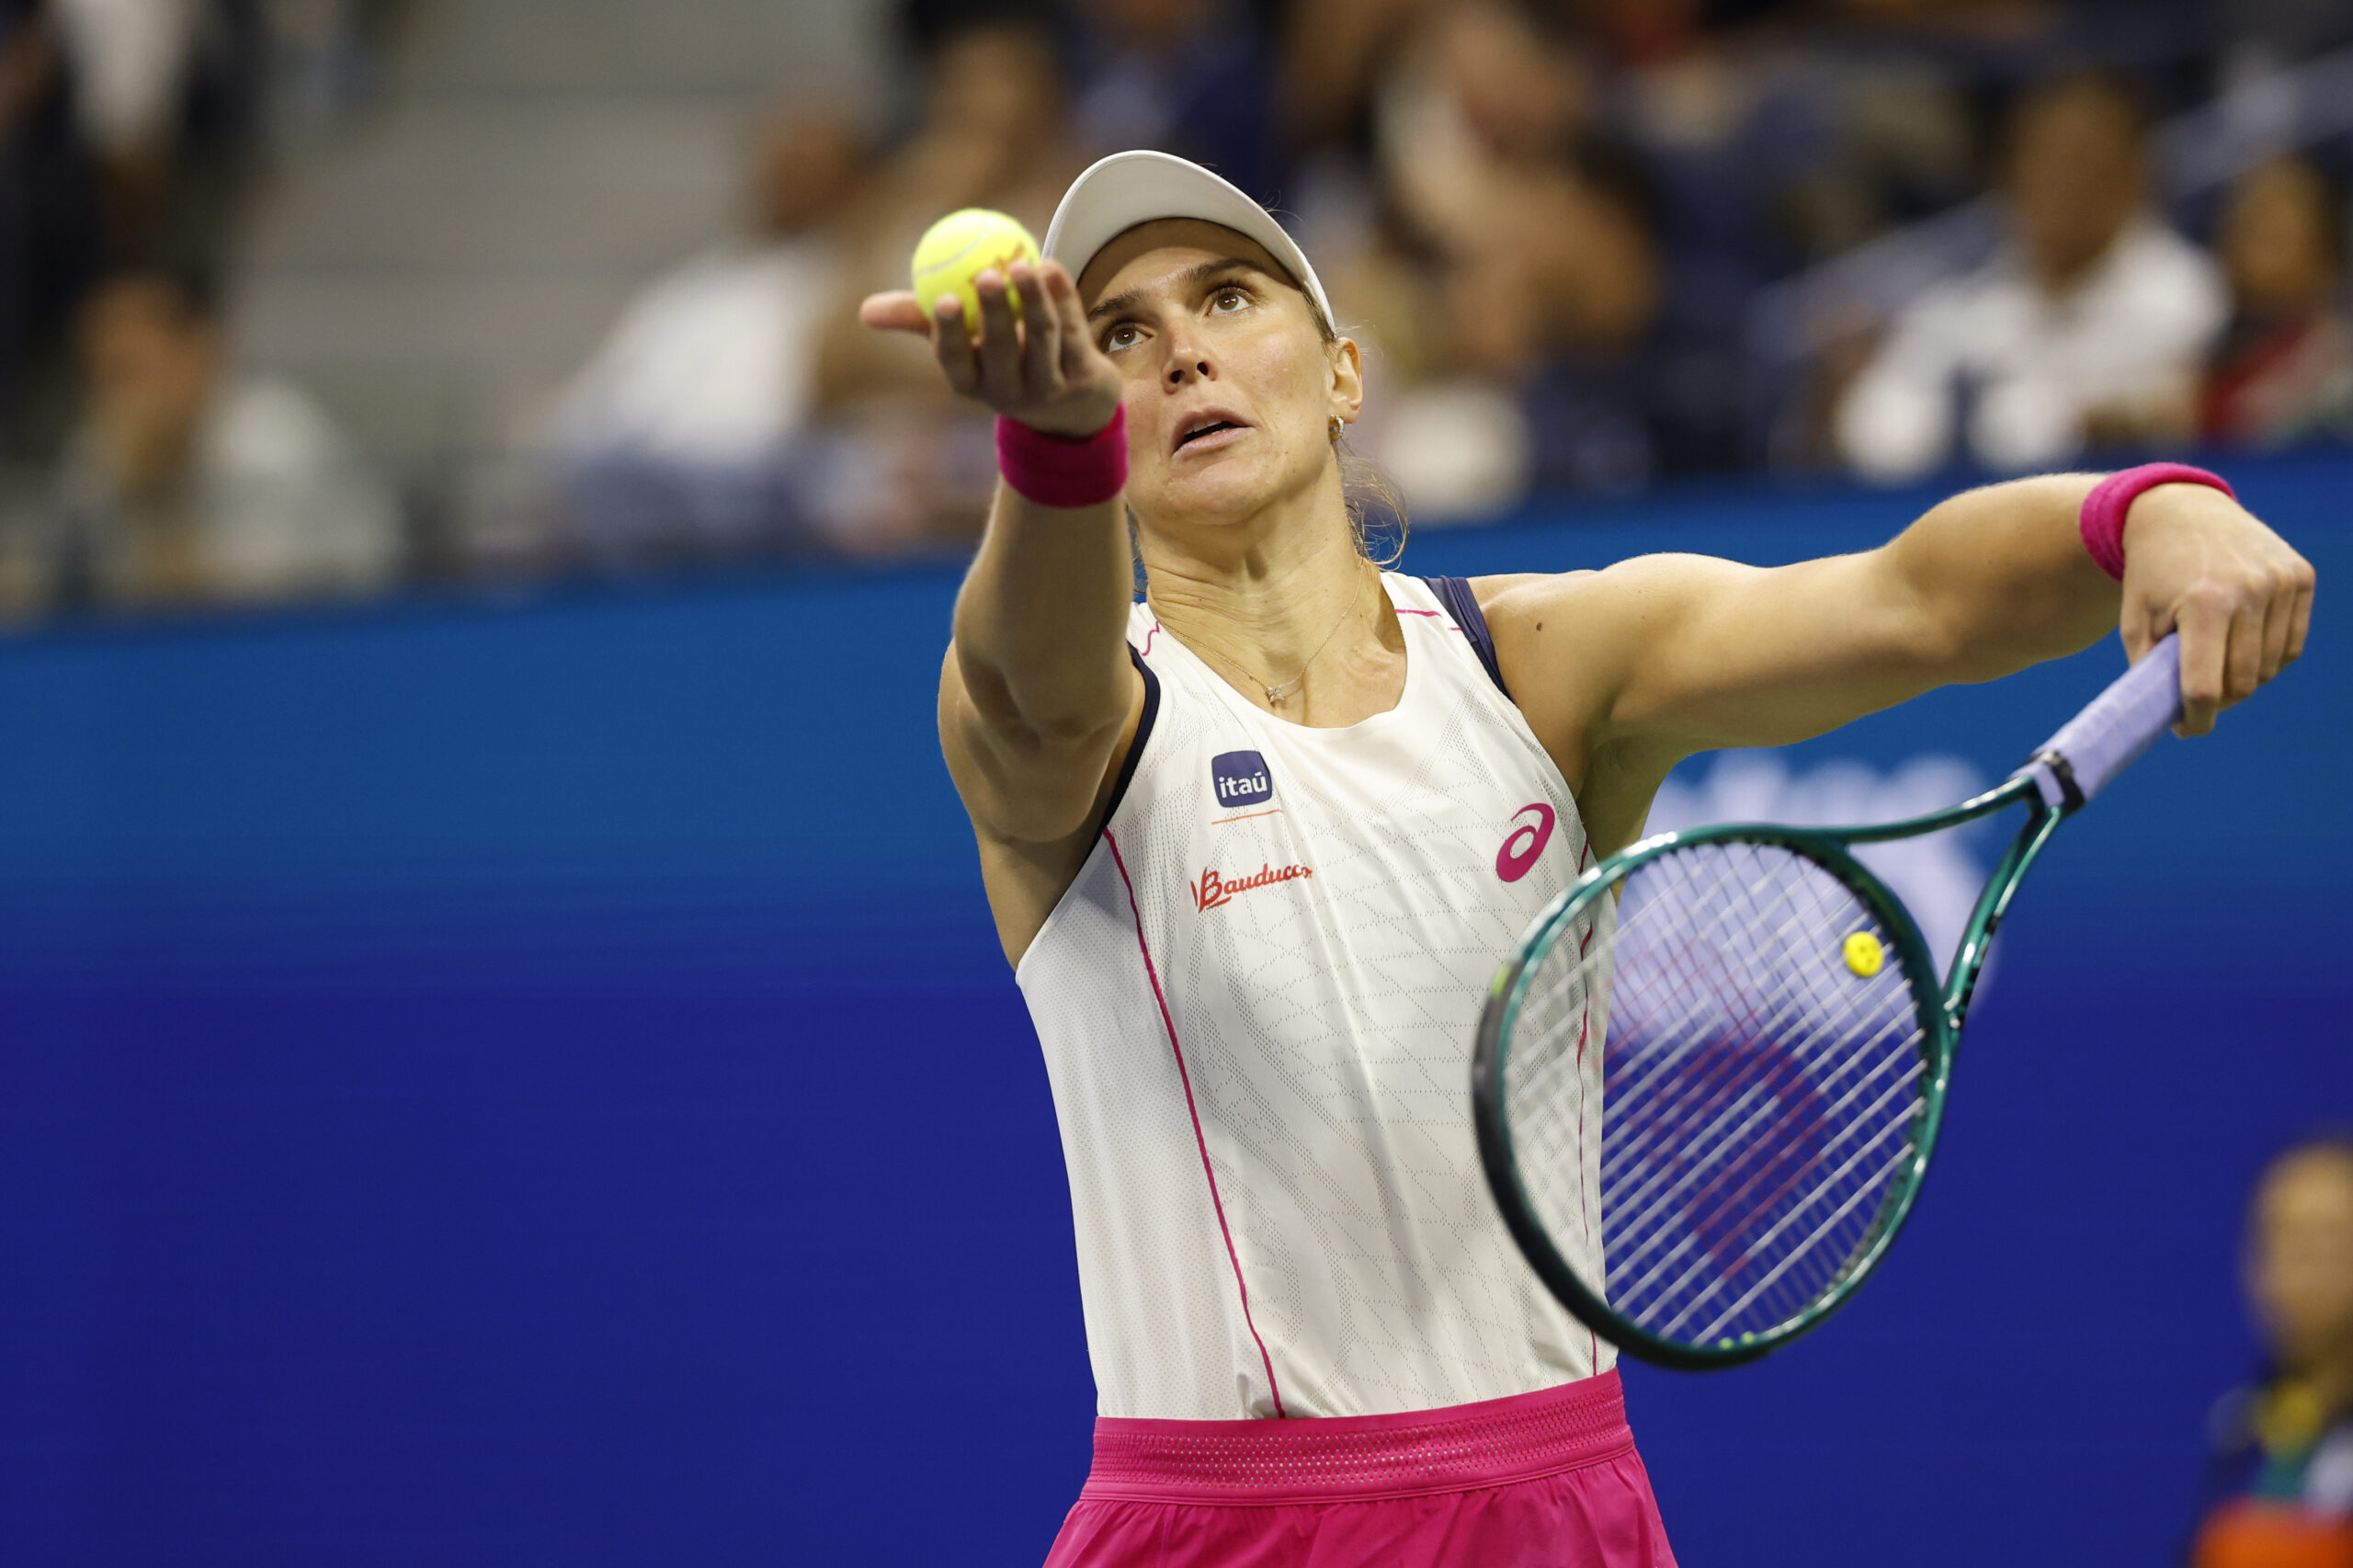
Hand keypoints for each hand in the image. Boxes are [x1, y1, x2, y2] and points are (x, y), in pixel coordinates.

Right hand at [858, 259, 1122, 438]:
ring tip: (1022, 263)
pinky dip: (1064, 297)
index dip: (949, 334)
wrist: (1073, 402)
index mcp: (972, 383)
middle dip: (994, 314)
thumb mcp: (963, 344)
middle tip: (986, 274)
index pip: (956, 362)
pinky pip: (1074, 330)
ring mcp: (1051, 389)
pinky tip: (1051, 267)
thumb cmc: (1002, 358)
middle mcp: (1009, 393)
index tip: (943, 299)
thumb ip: (919, 320)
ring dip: (1033, 300)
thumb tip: (864, 311)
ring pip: (1043, 339)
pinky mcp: (1086, 378)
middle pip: (1002, 352)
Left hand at [2118, 482, 2315, 734]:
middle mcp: (2250, 591)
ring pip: (2270, 668)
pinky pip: (2291, 645)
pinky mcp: (2301, 577)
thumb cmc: (2151, 576)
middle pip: (2243, 682)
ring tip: (2214, 657)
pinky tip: (2242, 641)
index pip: (2206, 686)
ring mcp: (2281, 583)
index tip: (2187, 729)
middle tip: (2197, 693)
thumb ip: (2150, 673)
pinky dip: (2269, 656)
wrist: (2181, 512)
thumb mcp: (2135, 622)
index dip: (2197, 718)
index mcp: (2204, 603)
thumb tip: (2173, 720)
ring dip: (2244, 676)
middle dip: (2219, 698)